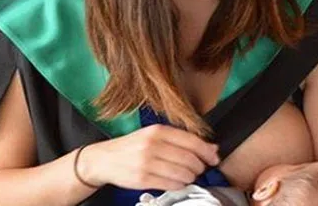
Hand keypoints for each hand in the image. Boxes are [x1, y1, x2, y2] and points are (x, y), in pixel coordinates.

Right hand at [77, 124, 220, 190]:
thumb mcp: (153, 136)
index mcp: (157, 131)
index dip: (207, 152)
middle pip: (190, 159)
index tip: (214, 158)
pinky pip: (172, 185)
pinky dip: (179, 185)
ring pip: (183, 174)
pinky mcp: (143, 179)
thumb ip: (180, 140)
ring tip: (185, 175)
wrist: (103, 159)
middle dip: (199, 167)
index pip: (192, 141)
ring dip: (190, 177)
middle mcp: (153, 145)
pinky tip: (175, 181)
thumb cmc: (132, 147)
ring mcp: (147, 162)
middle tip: (198, 169)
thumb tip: (211, 148)